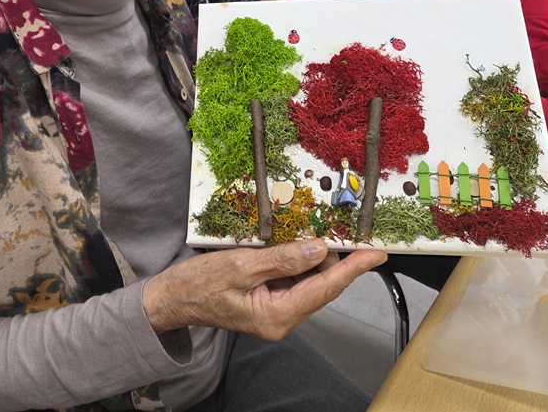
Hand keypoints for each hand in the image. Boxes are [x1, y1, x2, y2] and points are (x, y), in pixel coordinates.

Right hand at [142, 241, 386, 340]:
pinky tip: (289, 246)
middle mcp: (282, 319)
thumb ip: (281, 259)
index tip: (376, 253)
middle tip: (334, 229)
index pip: (325, 288)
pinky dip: (296, 262)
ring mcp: (276, 313)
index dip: (353, 268)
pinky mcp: (268, 303)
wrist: (171, 300)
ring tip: (301, 235)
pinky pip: (293, 281)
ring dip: (310, 257)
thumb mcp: (239, 265)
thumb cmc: (197, 285)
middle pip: (320, 285)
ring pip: (308, 281)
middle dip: (328, 257)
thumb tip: (317, 249)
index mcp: (277, 316)